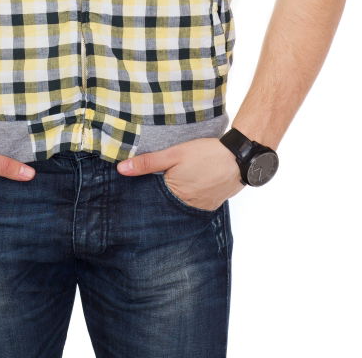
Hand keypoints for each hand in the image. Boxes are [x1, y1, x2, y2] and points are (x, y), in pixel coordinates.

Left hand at [116, 137, 244, 210]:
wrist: (240, 157)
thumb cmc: (206, 154)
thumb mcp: (173, 153)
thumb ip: (147, 162)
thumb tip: (121, 169)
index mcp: (174, 195)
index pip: (152, 200)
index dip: (144, 192)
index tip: (136, 188)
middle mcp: (187, 207)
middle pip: (166, 204)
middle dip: (160, 196)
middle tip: (159, 181)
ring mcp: (201, 208)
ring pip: (181, 204)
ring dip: (176, 195)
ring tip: (175, 181)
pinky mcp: (212, 205)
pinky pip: (195, 203)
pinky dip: (190, 195)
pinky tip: (190, 183)